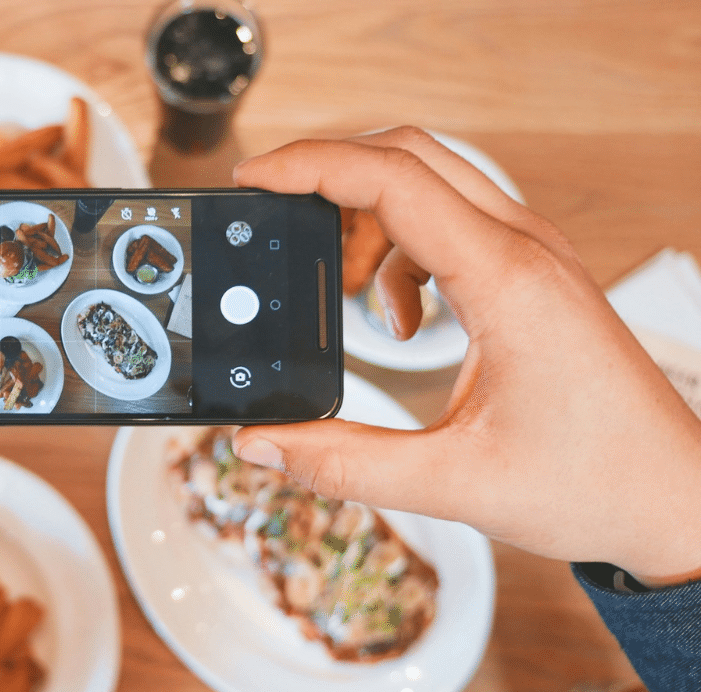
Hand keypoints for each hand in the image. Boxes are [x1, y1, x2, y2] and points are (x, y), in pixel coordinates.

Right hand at [232, 127, 700, 585]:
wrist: (674, 498)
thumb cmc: (595, 482)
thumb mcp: (452, 482)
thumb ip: (345, 464)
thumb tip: (263, 442)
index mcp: (505, 281)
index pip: (393, 179)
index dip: (310, 166)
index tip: (254, 179)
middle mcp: (524, 249)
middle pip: (408, 156)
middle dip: (329, 177)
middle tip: (276, 217)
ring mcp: (533, 256)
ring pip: (428, 185)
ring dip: (366, 221)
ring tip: (341, 291)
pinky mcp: (532, 275)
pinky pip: (449, 225)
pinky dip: (400, 254)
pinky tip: (401, 319)